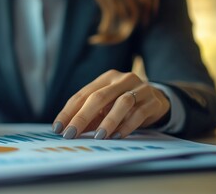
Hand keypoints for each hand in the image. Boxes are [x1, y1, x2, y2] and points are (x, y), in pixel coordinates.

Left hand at [52, 69, 169, 138]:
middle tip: (71, 134)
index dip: (68, 112)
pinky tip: (118, 136)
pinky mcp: (153, 101)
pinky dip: (127, 125)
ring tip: (98, 137)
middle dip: (82, 117)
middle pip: (99, 97)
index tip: (58, 128)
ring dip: (108, 121)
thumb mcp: (105, 107)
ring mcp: (140, 88)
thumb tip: (67, 130)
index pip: (82, 94)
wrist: (157, 100)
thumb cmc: (123, 104)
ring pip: (122, 103)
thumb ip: (89, 115)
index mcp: (106, 78)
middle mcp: (122, 79)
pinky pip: (139, 113)